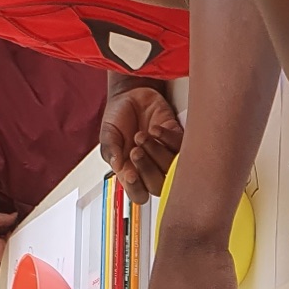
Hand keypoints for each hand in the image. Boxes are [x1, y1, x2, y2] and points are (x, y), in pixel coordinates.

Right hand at [99, 82, 183, 205]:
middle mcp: (151, 168)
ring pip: (171, 169)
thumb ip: (110, 149)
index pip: (138, 194)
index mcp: (131, 172)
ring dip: (156, 152)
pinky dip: (168, 138)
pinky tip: (155, 129)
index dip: (136, 189)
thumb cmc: (119, 117)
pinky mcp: (177, 140)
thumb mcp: (108, 133)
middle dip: (147, 169)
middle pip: (158, 186)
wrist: (131, 94)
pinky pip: (181, 147)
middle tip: (136, 150)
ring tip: (142, 135)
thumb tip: (117, 165)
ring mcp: (165, 155)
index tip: (130, 174)